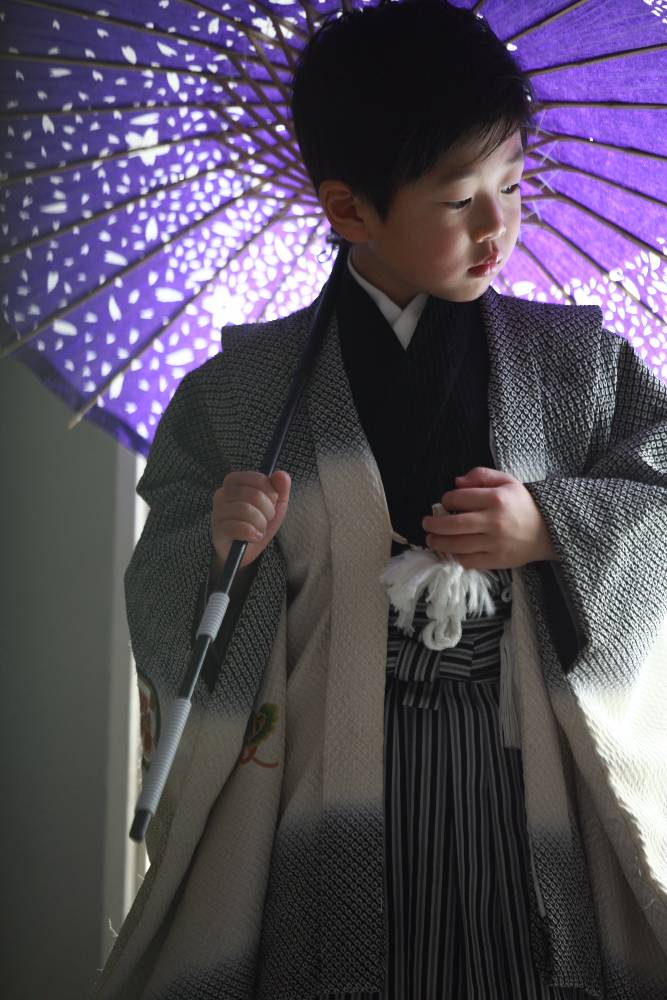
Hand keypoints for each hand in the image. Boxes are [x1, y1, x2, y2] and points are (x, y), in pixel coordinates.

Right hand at [211, 469, 290, 569]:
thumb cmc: (258, 523)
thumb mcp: (274, 505)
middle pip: (254, 495)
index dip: (271, 493)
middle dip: (268, 510)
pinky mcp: (218, 530)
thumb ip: (280, 488)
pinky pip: (239, 527)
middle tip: (267, 519)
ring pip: (246, 510)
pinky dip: (252, 533)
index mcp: (234, 481)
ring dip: (261, 523)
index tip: (272, 503)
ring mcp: (218, 512)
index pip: (258, 479)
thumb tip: (282, 474)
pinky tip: (255, 537)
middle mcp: (222, 493)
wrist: (245, 551)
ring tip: (260, 529)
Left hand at [421, 467, 559, 570]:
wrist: (548, 531)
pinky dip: (455, 557)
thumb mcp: (507, 480)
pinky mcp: (497, 560)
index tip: (445, 503)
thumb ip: (480, 475)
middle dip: (434, 525)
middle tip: (426, 524)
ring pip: (458, 545)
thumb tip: (455, 482)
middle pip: (453, 525)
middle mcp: (494, 521)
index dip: (446, 500)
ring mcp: (495, 543)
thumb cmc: (523, 504)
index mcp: (495, 499)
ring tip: (431, 539)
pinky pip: (469, 561)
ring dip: (439, 543)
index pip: (459, 499)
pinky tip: (450, 551)